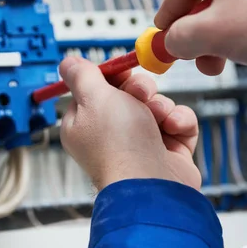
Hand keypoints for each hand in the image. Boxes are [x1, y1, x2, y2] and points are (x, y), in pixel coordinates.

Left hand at [59, 57, 200, 190]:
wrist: (152, 184)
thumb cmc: (118, 143)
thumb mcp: (93, 97)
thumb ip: (81, 75)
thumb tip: (68, 63)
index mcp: (86, 124)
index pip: (96, 90)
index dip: (111, 76)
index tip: (121, 71)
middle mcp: (112, 135)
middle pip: (130, 94)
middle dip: (140, 89)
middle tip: (140, 95)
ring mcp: (142, 144)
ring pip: (157, 105)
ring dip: (160, 105)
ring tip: (158, 118)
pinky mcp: (169, 151)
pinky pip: (178, 122)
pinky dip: (179, 121)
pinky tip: (173, 128)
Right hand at [155, 0, 246, 74]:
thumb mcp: (209, 35)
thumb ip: (179, 39)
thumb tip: (172, 43)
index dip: (166, 17)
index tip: (162, 38)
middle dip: (198, 36)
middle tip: (197, 60)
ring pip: (231, 6)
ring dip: (221, 37)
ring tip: (228, 61)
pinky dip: (246, 29)